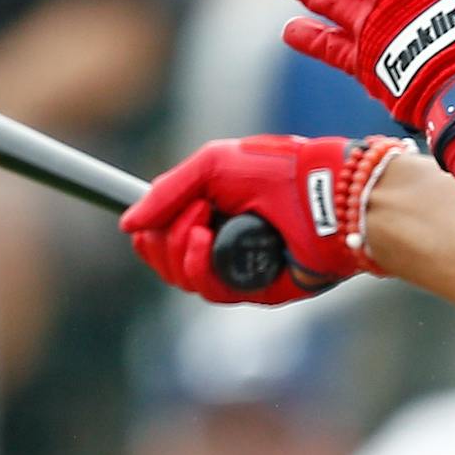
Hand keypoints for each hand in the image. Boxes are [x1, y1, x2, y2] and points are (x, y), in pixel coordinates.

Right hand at [122, 134, 410, 304]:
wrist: (327, 196)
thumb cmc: (279, 170)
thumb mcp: (212, 165)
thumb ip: (167, 191)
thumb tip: (126, 224)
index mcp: (211, 211)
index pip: (160, 232)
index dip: (147, 227)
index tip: (142, 219)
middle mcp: (220, 243)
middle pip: (161, 258)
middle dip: (161, 236)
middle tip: (190, 210)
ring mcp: (236, 267)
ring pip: (178, 276)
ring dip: (178, 247)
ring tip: (202, 220)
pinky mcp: (252, 289)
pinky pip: (206, 289)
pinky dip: (196, 263)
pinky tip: (206, 239)